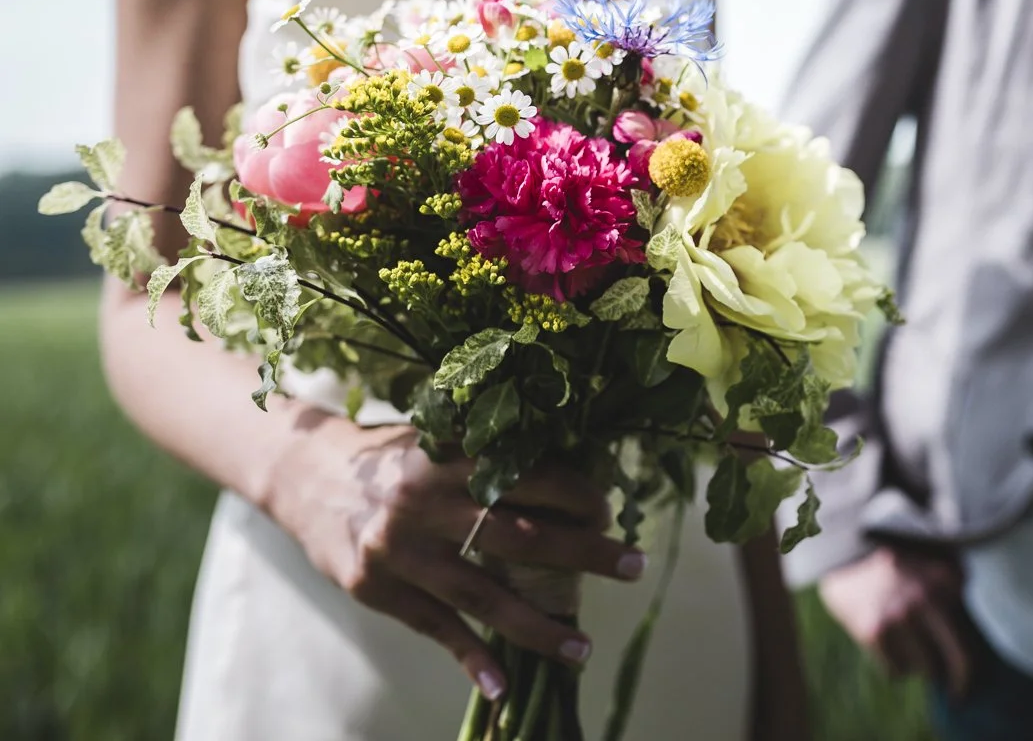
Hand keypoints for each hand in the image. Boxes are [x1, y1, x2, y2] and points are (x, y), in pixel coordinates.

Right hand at [264, 416, 645, 699]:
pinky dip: (471, 660)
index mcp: (449, 455)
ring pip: (482, 595)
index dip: (576, 495)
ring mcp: (400, 550)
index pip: (528, 475)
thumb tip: (578, 482)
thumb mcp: (441, 439)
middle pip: (517, 536)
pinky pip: (436, 629)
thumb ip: (495, 458)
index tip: (609, 512)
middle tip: (633, 566)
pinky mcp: (378, 589)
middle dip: (582, 553)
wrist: (305, 477)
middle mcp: (424, 502)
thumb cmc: (397, 457)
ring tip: (583, 649)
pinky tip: (503, 686)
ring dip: (538, 626)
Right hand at [819, 546, 974, 698]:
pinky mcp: (873, 631)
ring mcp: (898, 616)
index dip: (977, 661)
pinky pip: (896, 672)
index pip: (973, 635)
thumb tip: (973, 635)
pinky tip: (890, 646)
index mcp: (946, 579)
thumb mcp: (933, 560)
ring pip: (926, 669)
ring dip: (921, 666)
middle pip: (959, 660)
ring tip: (911, 647)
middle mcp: (925, 598)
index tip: (973, 676)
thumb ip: (955, 587)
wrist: (843, 553)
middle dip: (960, 680)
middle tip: (958, 692)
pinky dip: (896, 666)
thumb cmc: (897, 562)